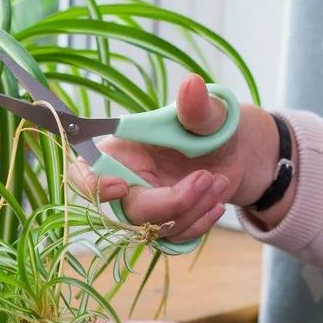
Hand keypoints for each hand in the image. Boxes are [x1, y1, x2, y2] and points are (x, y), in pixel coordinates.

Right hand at [69, 74, 293, 239]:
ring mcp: (145, 206)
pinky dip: (199, 224)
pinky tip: (217, 203)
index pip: (85, 174)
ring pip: (155, 228)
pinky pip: (174, 237)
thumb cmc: (213, 126)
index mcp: (119, 151)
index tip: (123, 187)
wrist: (237, 153)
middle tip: (206, 177)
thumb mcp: (208, 114)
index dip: (93, 186)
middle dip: (169, 202)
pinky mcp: (164, 224)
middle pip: (127, 210)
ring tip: (219, 182)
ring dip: (193, 209)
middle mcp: (126, 181)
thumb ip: (196, 106)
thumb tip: (192, 84)